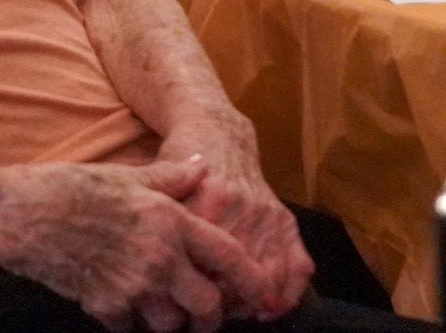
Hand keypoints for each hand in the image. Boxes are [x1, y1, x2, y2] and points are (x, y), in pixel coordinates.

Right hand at [0, 157, 281, 332]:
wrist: (24, 215)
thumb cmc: (73, 188)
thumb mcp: (128, 175)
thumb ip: (171, 176)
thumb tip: (199, 166)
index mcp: (170, 221)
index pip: (226, 256)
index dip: (251, 279)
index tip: (263, 293)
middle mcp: (159, 258)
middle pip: (206, 305)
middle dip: (212, 316)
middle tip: (208, 316)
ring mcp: (133, 286)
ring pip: (171, 323)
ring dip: (171, 321)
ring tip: (164, 312)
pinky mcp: (106, 306)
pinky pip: (131, 327)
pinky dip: (132, 323)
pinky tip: (124, 308)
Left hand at [157, 112, 313, 320]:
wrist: (215, 131)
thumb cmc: (177, 163)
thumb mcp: (158, 184)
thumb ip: (156, 219)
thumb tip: (147, 270)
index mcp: (205, 202)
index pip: (203, 265)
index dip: (194, 293)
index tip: (183, 304)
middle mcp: (239, 210)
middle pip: (235, 277)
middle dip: (221, 305)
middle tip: (206, 315)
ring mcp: (265, 214)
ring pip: (268, 277)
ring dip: (251, 303)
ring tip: (233, 312)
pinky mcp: (283, 218)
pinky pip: (298, 265)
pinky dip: (289, 293)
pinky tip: (269, 309)